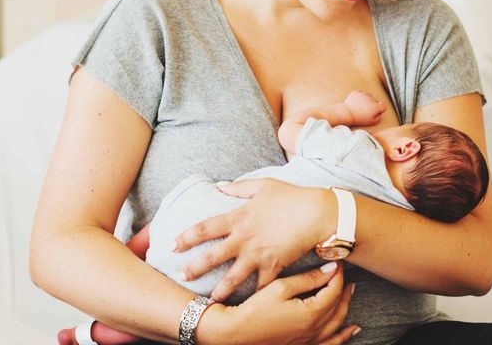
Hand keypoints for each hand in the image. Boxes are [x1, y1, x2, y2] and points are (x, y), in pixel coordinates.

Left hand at [174, 179, 335, 302]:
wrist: (317, 214)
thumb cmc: (292, 197)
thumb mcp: (263, 186)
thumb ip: (239, 187)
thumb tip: (220, 186)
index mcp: (239, 218)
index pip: (205, 228)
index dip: (187, 236)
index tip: (173, 244)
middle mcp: (244, 239)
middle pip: (213, 256)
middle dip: (194, 268)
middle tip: (181, 276)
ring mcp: (258, 255)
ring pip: (233, 278)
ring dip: (219, 291)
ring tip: (209, 301)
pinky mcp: (274, 266)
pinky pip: (261, 285)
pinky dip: (255, 296)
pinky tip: (248, 306)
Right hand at [197, 262, 359, 344]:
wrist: (235, 334)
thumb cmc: (254, 309)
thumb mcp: (280, 288)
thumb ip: (308, 279)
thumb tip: (331, 269)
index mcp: (311, 313)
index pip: (333, 290)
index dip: (337, 275)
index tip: (336, 263)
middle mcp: (314, 330)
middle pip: (338, 307)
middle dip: (343, 289)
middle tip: (344, 275)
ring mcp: (309, 341)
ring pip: (336, 325)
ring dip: (345, 308)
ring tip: (349, 293)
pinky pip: (330, 343)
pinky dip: (342, 336)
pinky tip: (350, 331)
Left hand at [343, 91, 385, 126]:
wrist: (346, 114)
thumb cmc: (359, 119)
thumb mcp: (371, 122)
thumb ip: (378, 117)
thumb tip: (380, 112)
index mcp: (376, 107)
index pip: (383, 105)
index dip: (380, 109)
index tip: (375, 111)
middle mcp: (371, 99)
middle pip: (375, 100)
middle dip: (372, 104)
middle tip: (365, 111)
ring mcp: (364, 94)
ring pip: (368, 96)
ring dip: (366, 100)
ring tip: (359, 107)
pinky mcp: (356, 92)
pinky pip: (360, 93)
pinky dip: (359, 97)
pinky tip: (356, 103)